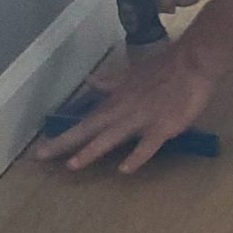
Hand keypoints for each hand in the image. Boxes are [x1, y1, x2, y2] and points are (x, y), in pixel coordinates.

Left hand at [31, 38, 219, 173]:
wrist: (191, 63)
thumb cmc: (163, 69)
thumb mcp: (131, 74)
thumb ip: (110, 82)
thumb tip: (90, 81)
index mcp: (115, 101)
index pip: (84, 122)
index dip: (63, 136)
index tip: (41, 149)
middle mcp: (122, 111)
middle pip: (89, 129)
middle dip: (64, 143)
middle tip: (41, 157)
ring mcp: (141, 120)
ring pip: (111, 137)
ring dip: (91, 150)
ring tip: (72, 165)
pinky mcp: (162, 127)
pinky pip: (147, 145)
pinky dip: (136, 157)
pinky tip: (125, 170)